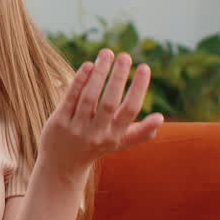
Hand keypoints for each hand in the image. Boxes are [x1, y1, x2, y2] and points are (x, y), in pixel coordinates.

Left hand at [39, 49, 163, 180]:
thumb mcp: (118, 143)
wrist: (61, 166)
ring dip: (98, 74)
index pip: (130, 110)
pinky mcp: (58, 122)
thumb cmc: (95, 148)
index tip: (144, 67)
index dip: (138, 88)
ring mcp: (76, 128)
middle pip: (109, 103)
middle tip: (125, 56)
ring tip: (107, 53)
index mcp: (114, 137)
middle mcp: (96, 134)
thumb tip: (160, 118)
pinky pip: (70, 98)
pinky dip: (79, 81)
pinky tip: (88, 65)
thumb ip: (140, 132)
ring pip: (89, 98)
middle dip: (118, 78)